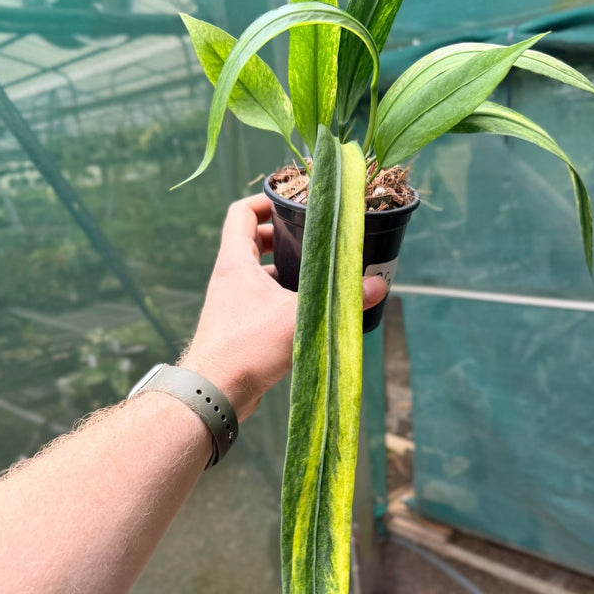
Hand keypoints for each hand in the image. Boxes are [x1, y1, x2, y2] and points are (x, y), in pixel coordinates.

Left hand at [181, 194, 386, 419]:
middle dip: (281, 237)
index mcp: (235, 262)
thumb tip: (378, 286)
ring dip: (283, 271)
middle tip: (311, 239)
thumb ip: (340, 299)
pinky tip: (305, 312)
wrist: (215, 392)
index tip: (291, 203)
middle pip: (250, 241)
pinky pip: (259, 302)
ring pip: (257, 275)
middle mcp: (229, 278)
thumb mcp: (299, 317)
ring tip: (315, 274)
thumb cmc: (248, 347)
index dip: (265, 201)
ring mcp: (230, 304)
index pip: (241, 213)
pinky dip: (279, 299)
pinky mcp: (237, 329)